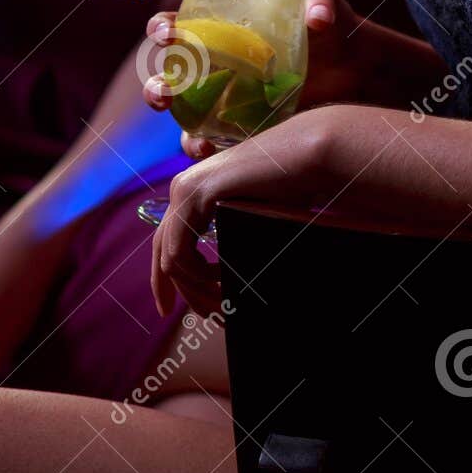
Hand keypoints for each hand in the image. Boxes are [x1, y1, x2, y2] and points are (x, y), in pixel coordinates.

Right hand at [141, 0, 365, 156]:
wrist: (360, 68)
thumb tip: (317, 19)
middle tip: (163, 95)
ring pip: (188, 123)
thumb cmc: (331, 26)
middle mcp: (217, 68)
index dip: (162, 29)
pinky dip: (216, 157)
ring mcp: (229, 104)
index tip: (166, 33)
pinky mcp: (249, 133)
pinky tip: (221, 160)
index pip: (178, 27)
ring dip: (183, 135)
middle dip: (157, 90)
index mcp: (221, 29)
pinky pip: (221, 148)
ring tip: (195, 143)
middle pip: (171, 81)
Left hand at [150, 110, 336, 316]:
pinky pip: (180, 251)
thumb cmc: (294, 187)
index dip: (167, 279)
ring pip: (171, 258)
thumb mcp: (253, 220)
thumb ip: (233, 243)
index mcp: (194, 192)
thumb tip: (225, 285)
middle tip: (193, 318)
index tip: (172, 310)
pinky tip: (221, 285)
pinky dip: (197, 276)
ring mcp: (185, 189)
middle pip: (162, 252)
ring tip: (223, 307)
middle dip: (172, 289)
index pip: (168, 241)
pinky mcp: (195, 194)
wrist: (309, 155)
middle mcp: (183, 188)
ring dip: (194, 290)